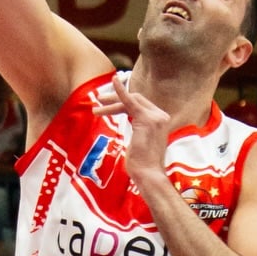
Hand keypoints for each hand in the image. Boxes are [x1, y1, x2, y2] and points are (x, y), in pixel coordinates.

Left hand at [99, 68, 170, 186]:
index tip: (107, 105)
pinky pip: (130, 100)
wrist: (149, 175)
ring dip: (112, 103)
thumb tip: (135, 137)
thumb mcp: (141, 145)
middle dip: (116, 99)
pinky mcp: (146, 118)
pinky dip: (121, 90)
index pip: (141, 105)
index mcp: (161, 121)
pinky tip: (114, 81)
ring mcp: (155, 117)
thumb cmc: (143, 166)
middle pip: (136, 100)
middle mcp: (161, 116)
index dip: (123, 102)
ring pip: (130, 101)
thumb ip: (140, 134)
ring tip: (96, 110)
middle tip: (99, 101)